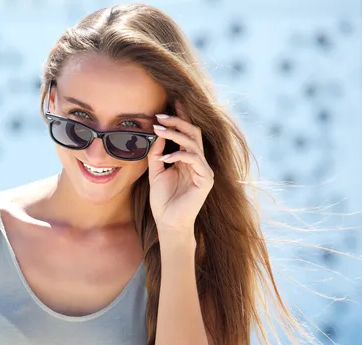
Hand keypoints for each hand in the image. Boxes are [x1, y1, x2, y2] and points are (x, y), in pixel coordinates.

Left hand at [147, 100, 213, 233]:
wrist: (169, 223)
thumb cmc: (163, 201)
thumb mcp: (156, 172)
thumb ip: (157, 154)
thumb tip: (157, 134)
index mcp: (188, 159)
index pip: (187, 133)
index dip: (181, 117)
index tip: (171, 103)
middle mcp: (198, 162)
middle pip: (193, 133)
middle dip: (177, 121)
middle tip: (159, 116)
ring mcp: (204, 170)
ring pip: (193, 143)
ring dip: (175, 135)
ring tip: (158, 131)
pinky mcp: (205, 180)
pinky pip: (194, 160)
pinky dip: (179, 156)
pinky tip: (164, 159)